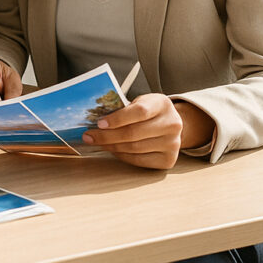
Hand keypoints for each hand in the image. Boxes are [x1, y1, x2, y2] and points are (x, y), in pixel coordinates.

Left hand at [81, 93, 213, 169]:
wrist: (170, 124)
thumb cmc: (149, 111)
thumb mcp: (139, 102)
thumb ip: (122, 108)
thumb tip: (94, 118)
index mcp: (162, 104)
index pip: (139, 112)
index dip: (117, 118)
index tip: (99, 123)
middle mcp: (172, 124)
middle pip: (134, 133)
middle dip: (107, 136)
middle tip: (89, 136)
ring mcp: (173, 144)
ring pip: (134, 148)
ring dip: (111, 146)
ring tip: (98, 143)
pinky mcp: (168, 160)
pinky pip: (139, 160)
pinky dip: (122, 156)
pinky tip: (113, 149)